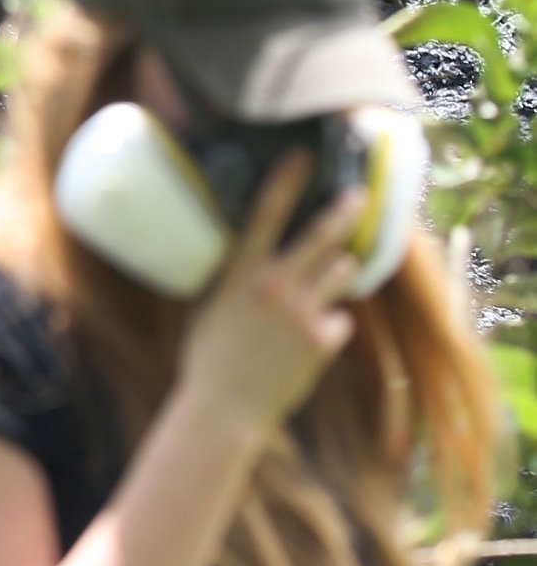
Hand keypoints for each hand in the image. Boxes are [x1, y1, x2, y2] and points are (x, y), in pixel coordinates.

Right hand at [178, 154, 363, 432]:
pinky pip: (341, 319)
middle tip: (357, 197)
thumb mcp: (208, 309)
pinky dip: (330, 326)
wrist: (224, 409)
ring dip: (339, 272)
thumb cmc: (209, 359)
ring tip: (332, 276)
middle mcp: (274, 286)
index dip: (286, 181)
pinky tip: (308, 343)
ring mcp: (302, 312)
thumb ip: (231, 280)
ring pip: (342, 272)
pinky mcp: (323, 339)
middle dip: (344, 212)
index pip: (265, 215)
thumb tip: (244, 254)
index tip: (301, 156)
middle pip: (322, 236)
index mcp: (240, 275)